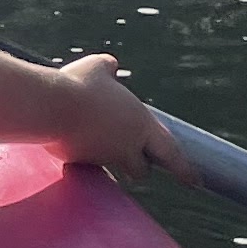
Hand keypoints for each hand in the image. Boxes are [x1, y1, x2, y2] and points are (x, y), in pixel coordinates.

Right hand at [55, 53, 180, 180]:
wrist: (51, 106)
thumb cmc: (79, 84)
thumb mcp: (97, 67)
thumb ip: (108, 68)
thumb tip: (111, 66)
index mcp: (140, 124)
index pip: (170, 152)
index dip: (184, 168)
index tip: (195, 181)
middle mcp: (126, 146)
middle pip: (142, 170)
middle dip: (141, 167)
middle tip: (139, 163)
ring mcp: (102, 157)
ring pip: (113, 167)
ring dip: (111, 161)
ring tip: (97, 143)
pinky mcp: (79, 162)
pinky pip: (86, 163)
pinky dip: (82, 154)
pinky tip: (70, 139)